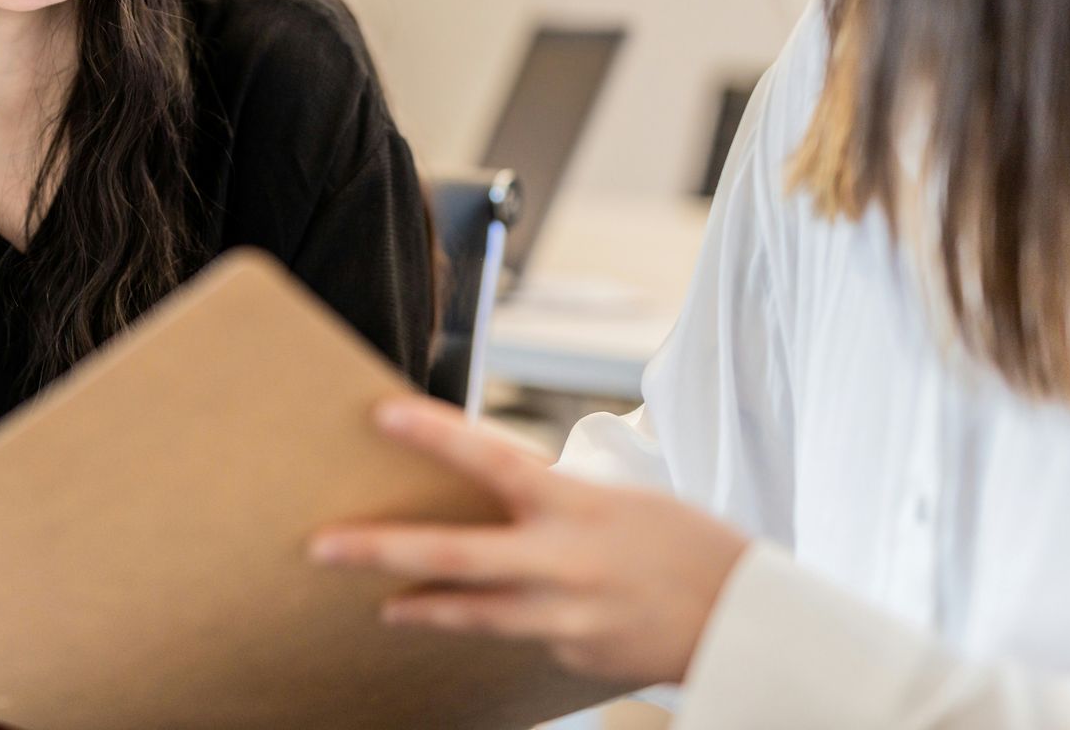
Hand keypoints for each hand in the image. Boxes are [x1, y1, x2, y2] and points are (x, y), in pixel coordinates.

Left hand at [310, 396, 748, 686]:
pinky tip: (499, 619)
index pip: (491, 459)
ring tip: (381, 605)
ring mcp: (563, 617)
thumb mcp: (618, 502)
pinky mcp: (571, 657)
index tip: (380, 412)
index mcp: (575, 506)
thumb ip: (551, 503)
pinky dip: (502, 624)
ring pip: (470, 614)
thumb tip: (492, 503)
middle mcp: (562, 562)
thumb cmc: (686, 545)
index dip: (434, 434)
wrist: (750, 621)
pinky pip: (519, 636)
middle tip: (320, 546)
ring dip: (418, 607)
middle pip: (452, 557)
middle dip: (379, 551)